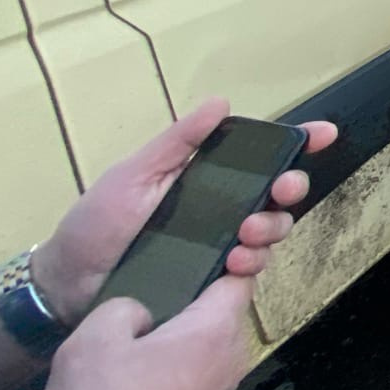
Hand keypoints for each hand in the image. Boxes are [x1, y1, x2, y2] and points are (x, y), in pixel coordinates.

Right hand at [27, 276, 257, 389]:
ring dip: (176, 340)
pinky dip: (171, 371)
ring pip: (205, 347)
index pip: (239, 277)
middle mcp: (232, 359)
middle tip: (148, 297)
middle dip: (189, 302)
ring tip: (133, 342)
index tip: (196, 251)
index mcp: (217, 330)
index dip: (225, 257)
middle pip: (222, 312)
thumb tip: (142, 315)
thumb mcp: (95, 337)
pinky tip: (134, 382)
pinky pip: (193, 377)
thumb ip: (125, 306)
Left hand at [32, 97, 336, 325]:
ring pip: (272, 231)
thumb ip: (177, 142)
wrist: (67, 286)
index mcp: (206, 177)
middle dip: (292, 187)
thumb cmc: (96, 224)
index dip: (297, 143)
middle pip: (277, 193)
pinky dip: (253, 262)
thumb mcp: (134, 175)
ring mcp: (220, 245)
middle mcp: (221, 209)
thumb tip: (220, 103)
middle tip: (284, 190)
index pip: (259, 156)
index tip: (322, 134)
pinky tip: (236, 262)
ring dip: (272, 226)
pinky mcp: (213, 280)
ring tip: (247, 233)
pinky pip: (251, 270)